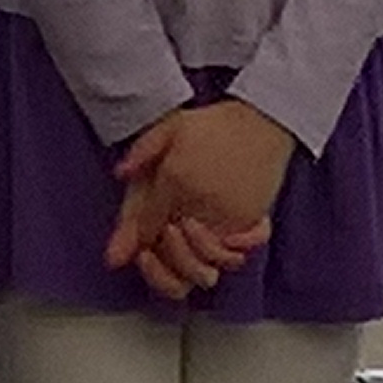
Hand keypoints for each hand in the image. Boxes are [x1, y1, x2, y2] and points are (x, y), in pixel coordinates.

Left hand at [105, 101, 292, 300]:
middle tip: (163, 239)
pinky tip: (218, 245)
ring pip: (205, 263)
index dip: (139, 239)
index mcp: (175, 180)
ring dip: (191, 261)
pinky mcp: (251, 222)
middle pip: (174, 252)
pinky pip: (236, 254)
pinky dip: (224, 256)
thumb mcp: (171, 127)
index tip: (140, 240)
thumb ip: (142, 152)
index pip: (148, 226)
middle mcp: (200, 203)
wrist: (263, 119)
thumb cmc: (215, 123)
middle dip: (163, 256)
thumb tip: (119, 175)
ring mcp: (228, 216)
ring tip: (189, 241)